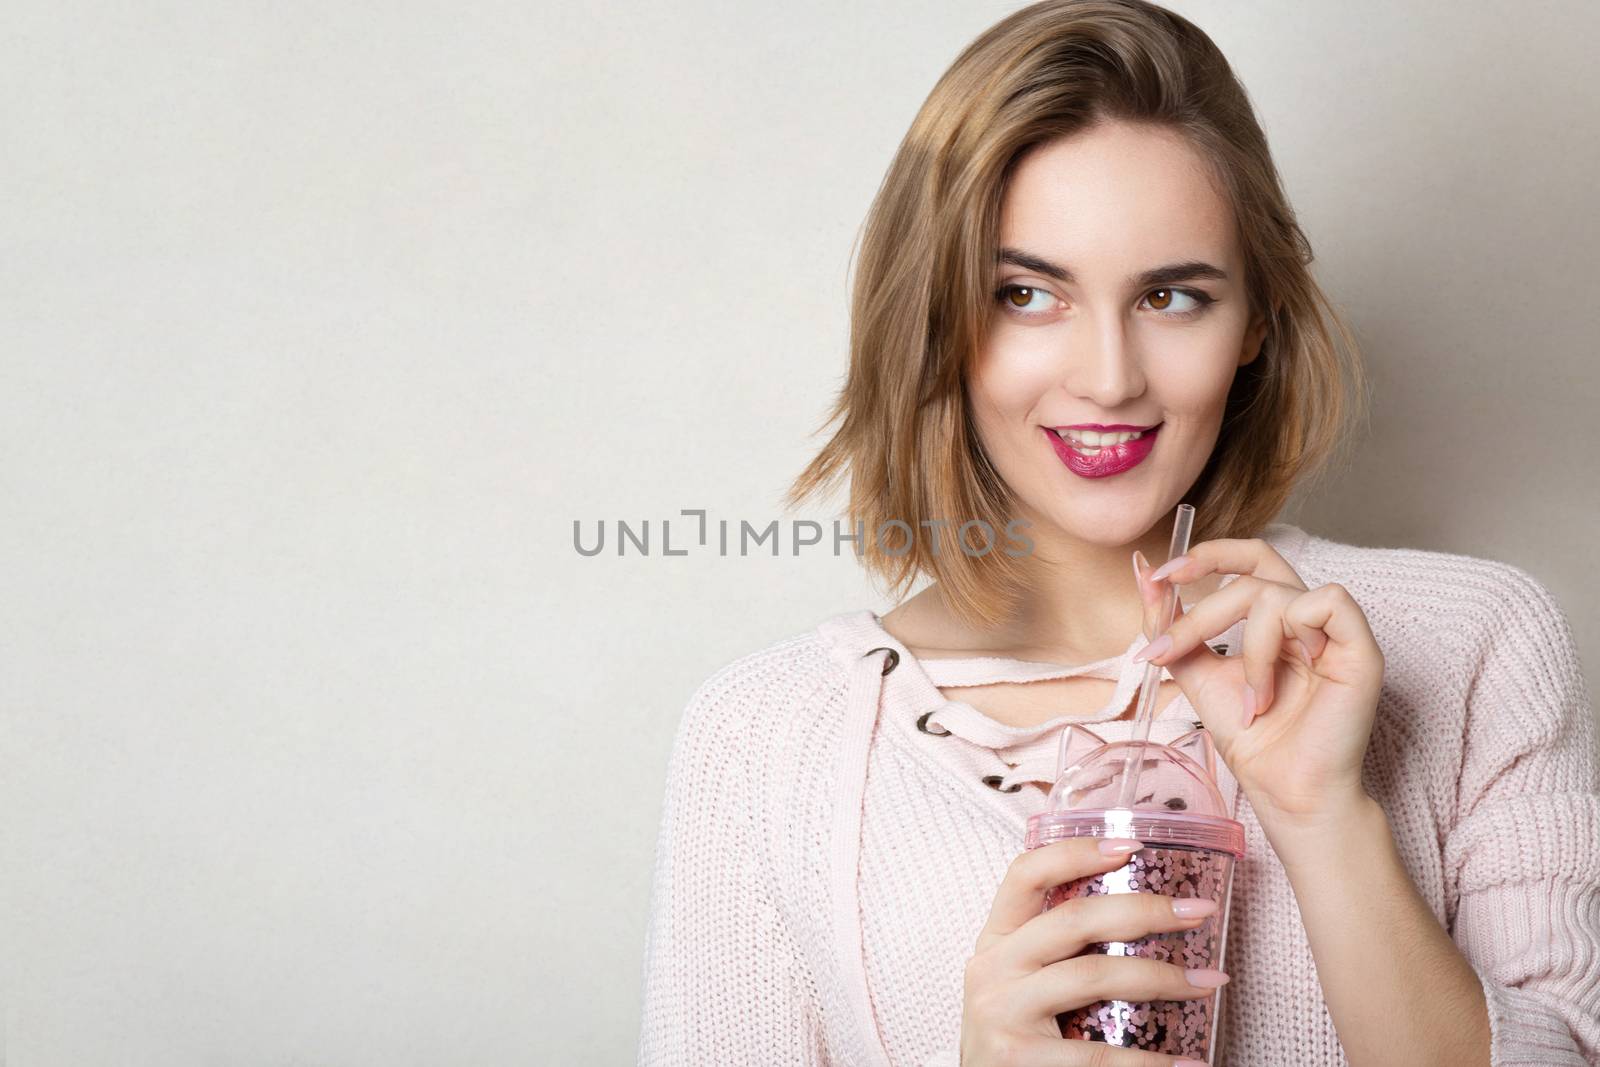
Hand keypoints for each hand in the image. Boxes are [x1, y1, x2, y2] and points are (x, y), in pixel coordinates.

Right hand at [960, 837, 1227, 1066]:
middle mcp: (992, 968)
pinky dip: (1152, 1062)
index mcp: (995, 940)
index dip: (1076, 852)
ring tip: (1209, 983)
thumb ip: (1056, 951)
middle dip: (1145, 910)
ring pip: (1093, 974)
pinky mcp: (1019, 1058)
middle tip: (1199, 913)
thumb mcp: (1020, 983)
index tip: (1132, 846)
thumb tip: (1142, 915)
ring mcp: (1002, 1012)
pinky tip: (1188, 1063)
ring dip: (1163, 977)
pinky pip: (1100, 1054)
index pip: (1025, 874)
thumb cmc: (1018, 1038)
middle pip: (1073, 919)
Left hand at [1131, 537, 1384, 826]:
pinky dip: (1293, 634)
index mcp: (1274, 620)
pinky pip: (1328, 601)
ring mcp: (1334, 632)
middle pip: (1252, 574)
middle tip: (1169, 646)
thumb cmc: (1251, 738)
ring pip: (1276, 593)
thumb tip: (1139, 570)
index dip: (1207, 556)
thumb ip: (1170, 624)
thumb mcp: (1195, 672)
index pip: (1247, 560)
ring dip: (1251, 649)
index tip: (1159, 577)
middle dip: (1202, 611)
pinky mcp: (1361, 648)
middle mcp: (1305, 619)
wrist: (1284, 791)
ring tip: (1253, 700)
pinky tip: (1293, 674)